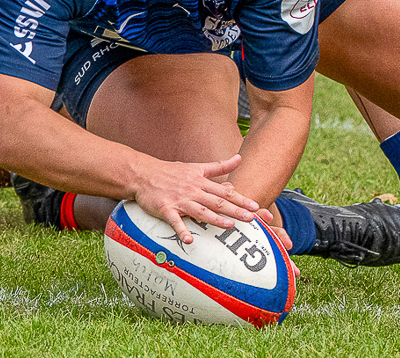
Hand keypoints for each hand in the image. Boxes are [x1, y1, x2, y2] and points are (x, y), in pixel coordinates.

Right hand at [130, 153, 262, 244]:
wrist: (144, 174)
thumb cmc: (172, 172)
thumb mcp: (197, 167)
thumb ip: (219, 166)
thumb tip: (239, 158)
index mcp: (201, 182)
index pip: (225, 191)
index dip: (241, 199)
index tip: (256, 206)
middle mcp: (193, 190)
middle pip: (217, 201)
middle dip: (235, 210)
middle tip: (251, 218)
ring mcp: (180, 200)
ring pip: (200, 210)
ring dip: (215, 219)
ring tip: (229, 226)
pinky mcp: (165, 208)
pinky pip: (175, 221)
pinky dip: (182, 230)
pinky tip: (189, 240)